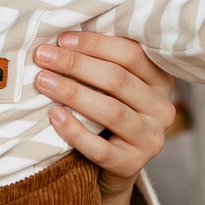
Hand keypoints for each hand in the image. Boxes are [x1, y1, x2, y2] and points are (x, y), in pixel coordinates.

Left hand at [32, 31, 178, 204]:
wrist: (115, 166)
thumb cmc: (109, 116)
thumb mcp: (116, 87)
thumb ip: (102, 63)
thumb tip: (62, 38)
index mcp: (160, 81)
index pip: (131, 54)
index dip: (95, 44)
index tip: (62, 39)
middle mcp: (161, 108)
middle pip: (118, 80)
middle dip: (76, 65)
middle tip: (43, 57)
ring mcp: (149, 138)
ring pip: (111, 111)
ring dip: (72, 93)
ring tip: (43, 81)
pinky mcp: (132, 164)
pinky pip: (100, 148)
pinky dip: (74, 130)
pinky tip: (54, 115)